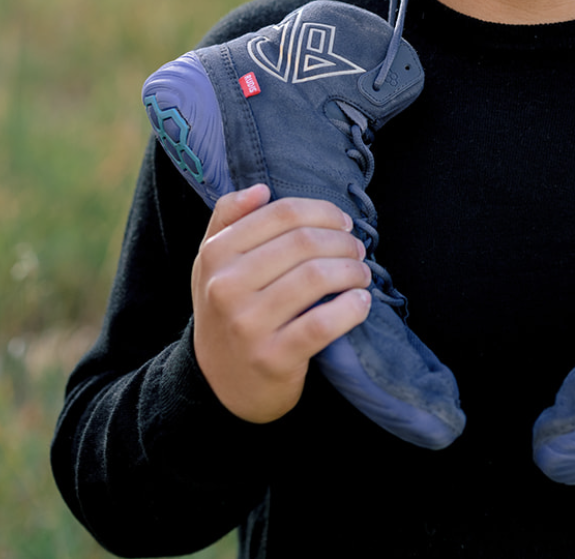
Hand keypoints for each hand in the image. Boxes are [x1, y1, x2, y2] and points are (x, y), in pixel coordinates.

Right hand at [190, 185, 372, 422]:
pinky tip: (361, 302)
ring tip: (361, 274)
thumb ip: (228, 219)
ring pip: (317, 278)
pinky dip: (351, 308)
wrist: (219, 384)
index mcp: (215, 255)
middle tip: (357, 250)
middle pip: (303, 243)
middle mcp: (226, 288)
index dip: (322, 212)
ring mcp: (249, 325)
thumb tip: (261, 189)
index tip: (343, 222)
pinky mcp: (273, 358)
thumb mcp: (212, 264)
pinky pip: (323, 324)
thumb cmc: (226, 312)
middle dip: (342, 241)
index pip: (281, 214)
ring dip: (353, 271)